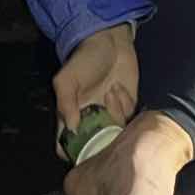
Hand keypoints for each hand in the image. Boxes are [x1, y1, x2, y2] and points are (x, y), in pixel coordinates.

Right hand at [52, 22, 139, 155]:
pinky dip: (125, 104)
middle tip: (105, 120)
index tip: (82, 150)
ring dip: (114, 113)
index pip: (68, 144)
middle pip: (95, 144)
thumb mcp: (67, 80)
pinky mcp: (127, 107)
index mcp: (71, 116)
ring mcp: (110, 115)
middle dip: (101, 138)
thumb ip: (66, 104)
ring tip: (109, 91)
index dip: (72, 152)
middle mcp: (91, 120)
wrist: (110, 42)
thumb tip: (71, 129)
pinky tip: (119, 88)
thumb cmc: (83, 60)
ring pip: (114, 132)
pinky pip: (129, 117)